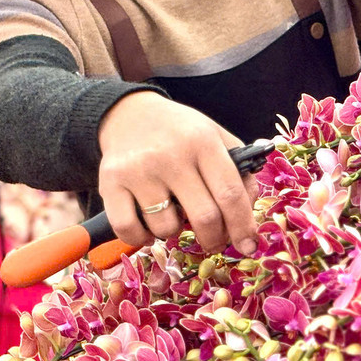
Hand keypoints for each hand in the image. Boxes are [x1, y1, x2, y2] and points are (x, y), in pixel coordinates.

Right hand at [96, 92, 257, 254]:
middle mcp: (171, 155)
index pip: (230, 193)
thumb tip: (251, 210)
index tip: (248, 246)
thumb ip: (240, 170)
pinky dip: (142, 238)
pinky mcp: (110, 182)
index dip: (242, 226)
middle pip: (204, 216)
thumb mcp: (215, 137)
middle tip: (213, 241)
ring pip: (166, 227)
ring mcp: (138, 170)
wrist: (128, 114)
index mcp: (203, 141)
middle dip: (214, 239)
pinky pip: (129, 230)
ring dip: (175, 233)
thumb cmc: (180, 132)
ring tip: (173, 215)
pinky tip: (148, 226)